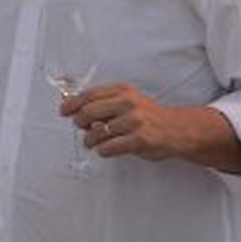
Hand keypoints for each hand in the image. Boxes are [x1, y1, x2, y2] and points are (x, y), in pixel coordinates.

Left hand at [62, 83, 240, 171]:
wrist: (177, 129)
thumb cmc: (148, 117)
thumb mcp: (128, 101)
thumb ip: (104, 102)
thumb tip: (73, 110)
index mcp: (123, 90)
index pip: (89, 95)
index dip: (72, 104)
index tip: (63, 111)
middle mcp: (128, 103)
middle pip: (88, 112)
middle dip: (79, 123)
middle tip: (82, 129)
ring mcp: (134, 121)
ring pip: (97, 133)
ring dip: (90, 140)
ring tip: (93, 143)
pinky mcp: (139, 140)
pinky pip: (109, 147)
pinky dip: (103, 151)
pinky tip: (106, 150)